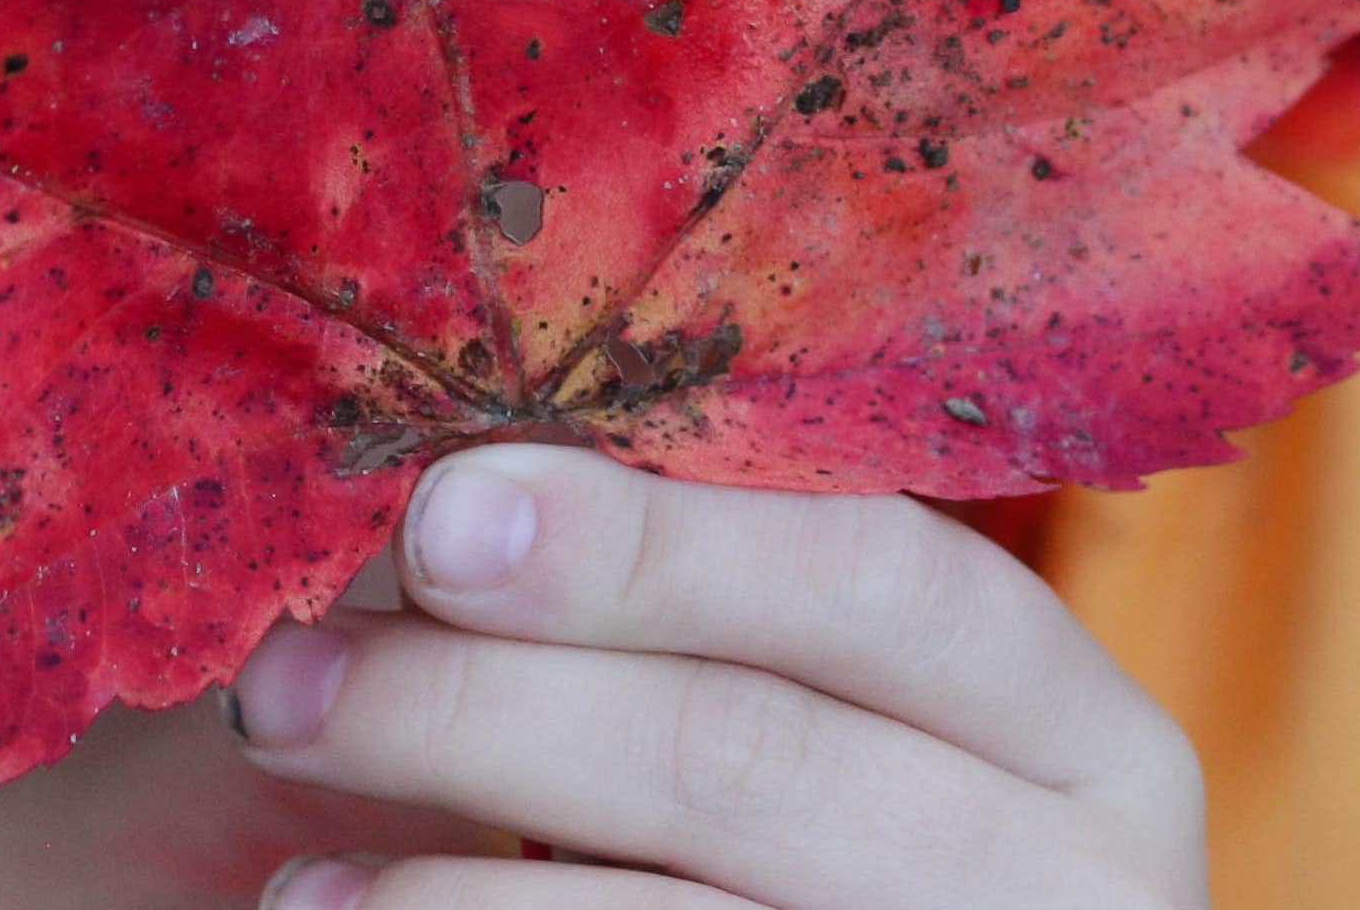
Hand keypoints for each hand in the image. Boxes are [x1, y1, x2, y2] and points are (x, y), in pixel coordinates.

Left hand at [222, 444, 1205, 908]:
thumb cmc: (803, 829)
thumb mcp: (820, 707)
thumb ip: (688, 598)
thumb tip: (444, 490)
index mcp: (1078, 729)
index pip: (883, 576)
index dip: (650, 542)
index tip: (437, 515)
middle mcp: (1070, 880)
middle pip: (752, 756)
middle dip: (485, 707)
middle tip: (282, 690)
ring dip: (446, 888)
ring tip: (291, 869)